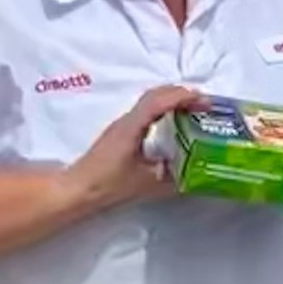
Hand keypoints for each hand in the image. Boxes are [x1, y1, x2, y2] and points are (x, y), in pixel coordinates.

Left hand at [65, 84, 201, 212]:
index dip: (183, 97)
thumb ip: (172, 177)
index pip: (160, 101)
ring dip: (172, 100)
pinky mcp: (121, 133)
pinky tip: (171, 123)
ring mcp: (122, 125)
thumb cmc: (108, 184)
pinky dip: (163, 109)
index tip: (205, 102)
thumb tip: (196, 176)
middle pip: (155, 94)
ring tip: (192, 110)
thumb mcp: (146, 183)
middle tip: (203, 104)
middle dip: (182, 94)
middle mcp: (127, 120)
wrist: (77, 189)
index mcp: (132, 127)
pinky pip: (146, 111)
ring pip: (150, 101)